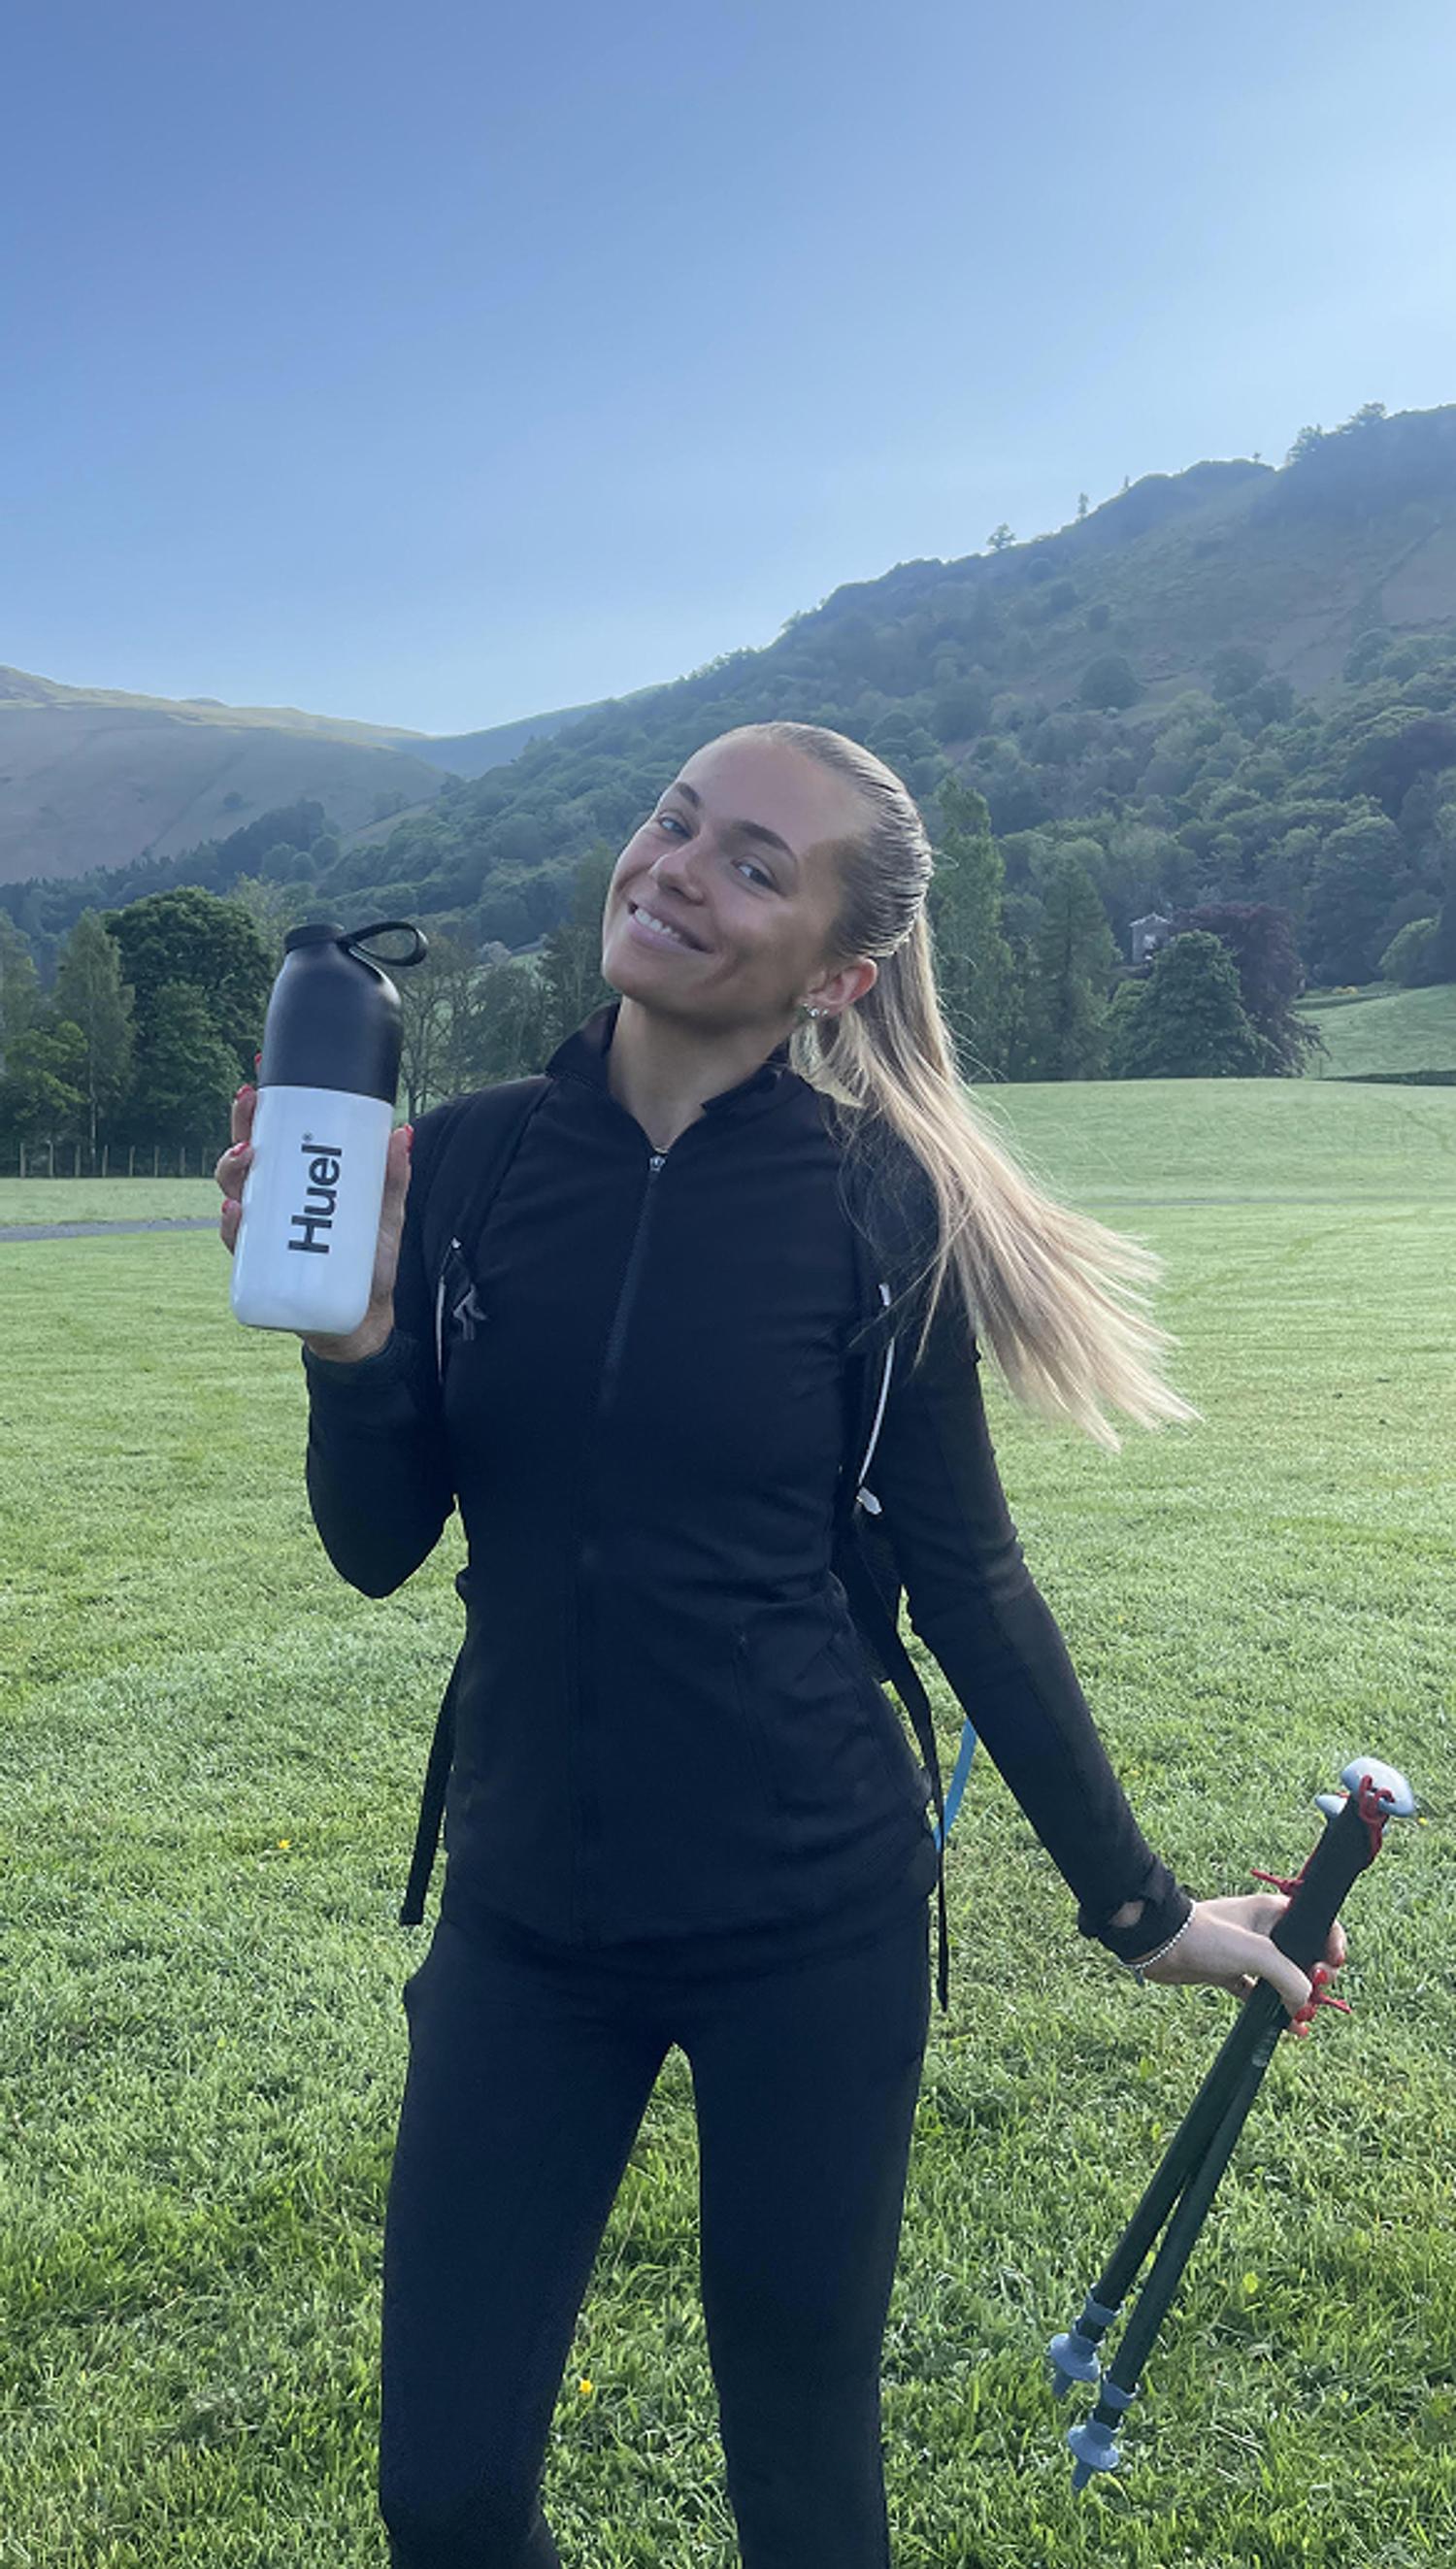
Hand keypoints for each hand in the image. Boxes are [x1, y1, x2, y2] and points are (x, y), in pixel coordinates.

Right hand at [215, 1082, 412, 1359]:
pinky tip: (237, 1212)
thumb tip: (402, 1132)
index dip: (255, 1110)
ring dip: (232, 1172)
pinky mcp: (260, 1268)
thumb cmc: (368, 1262)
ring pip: (234, 1194)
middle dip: (240, 1131)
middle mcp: (272, 1204)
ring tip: (247, 1159)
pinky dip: (234, 1226)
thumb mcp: (386, 1215)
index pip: (269, 1137)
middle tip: (251, 1112)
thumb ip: (393, 1179)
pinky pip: (238, 1244)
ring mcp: (263, 1235)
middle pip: (243, 1159)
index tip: (254, 1080)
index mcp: (296, 1182)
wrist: (362, 1322)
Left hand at [1137, 1893, 1347, 2028]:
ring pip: (1285, 1978)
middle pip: (1306, 1956)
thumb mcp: (1257, 1953)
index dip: (1332, 1944)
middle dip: (1316, 1979)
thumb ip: (1289, 1977)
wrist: (1159, 1944)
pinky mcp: (1231, 1972)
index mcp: (1274, 1912)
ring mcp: (1248, 1952)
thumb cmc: (1205, 1935)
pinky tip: (1290, 2028)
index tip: (1334, 1965)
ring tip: (1303, 2019)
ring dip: (1298, 1999)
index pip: (1318, 1924)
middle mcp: (1265, 1930)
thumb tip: (1307, 2003)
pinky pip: (1262, 1993)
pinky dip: (1275, 2009)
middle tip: (1315, 1997)